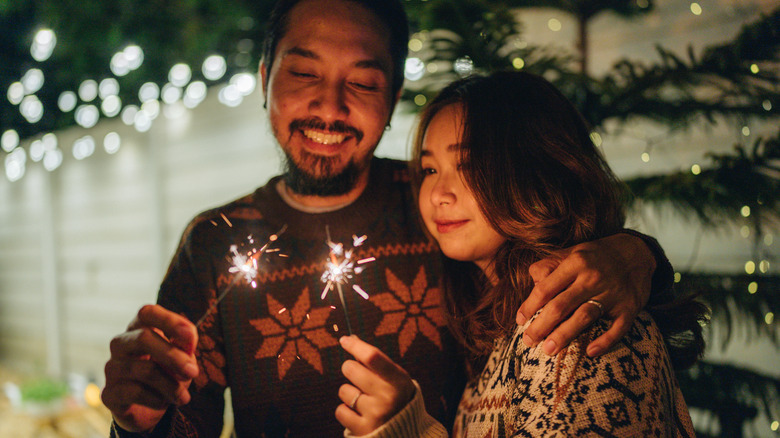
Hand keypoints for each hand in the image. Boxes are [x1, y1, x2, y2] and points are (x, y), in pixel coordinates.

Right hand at [102, 304, 198, 432]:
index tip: (191, 337)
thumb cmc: (167, 374)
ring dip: (171, 385)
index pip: (147, 313)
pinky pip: (134, 392)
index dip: (169, 321)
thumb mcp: (182, 357)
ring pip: (144, 369)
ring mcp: (112, 367)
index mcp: (139, 328)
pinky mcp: (109, 393)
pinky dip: (157, 399)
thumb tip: (188, 341)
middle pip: (143, 338)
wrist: (149, 410)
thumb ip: (185, 345)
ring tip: (183, 396)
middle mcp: (121, 344)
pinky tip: (164, 402)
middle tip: (193, 372)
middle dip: (173, 356)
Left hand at [335, 336, 415, 435]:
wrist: (408, 433)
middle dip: (351, 369)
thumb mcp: (396, 379)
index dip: (356, 346)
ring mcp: (375, 415)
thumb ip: (377, 362)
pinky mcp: (362, 430)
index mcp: (398, 381)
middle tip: (358, 376)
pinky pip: (340, 411)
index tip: (345, 340)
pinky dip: (346, 411)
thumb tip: (351, 339)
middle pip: (351, 369)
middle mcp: (387, 398)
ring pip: (343, 390)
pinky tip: (358, 413)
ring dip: (349, 393)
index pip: (373, 356)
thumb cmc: (397, 399)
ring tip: (363, 400)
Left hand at [516, 233, 654, 356]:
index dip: (530, 306)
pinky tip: (591, 353)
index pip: (546, 288)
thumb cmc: (596, 256)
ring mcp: (612, 293)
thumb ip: (550, 265)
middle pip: (561, 306)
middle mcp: (592, 277)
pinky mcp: (630, 307)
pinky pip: (617, 328)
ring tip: (549, 351)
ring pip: (584, 317)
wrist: (637, 252)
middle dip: (541, 326)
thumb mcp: (572, 252)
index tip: (519, 321)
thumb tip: (532, 281)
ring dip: (565, 335)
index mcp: (575, 263)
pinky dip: (605, 341)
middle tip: (528, 342)